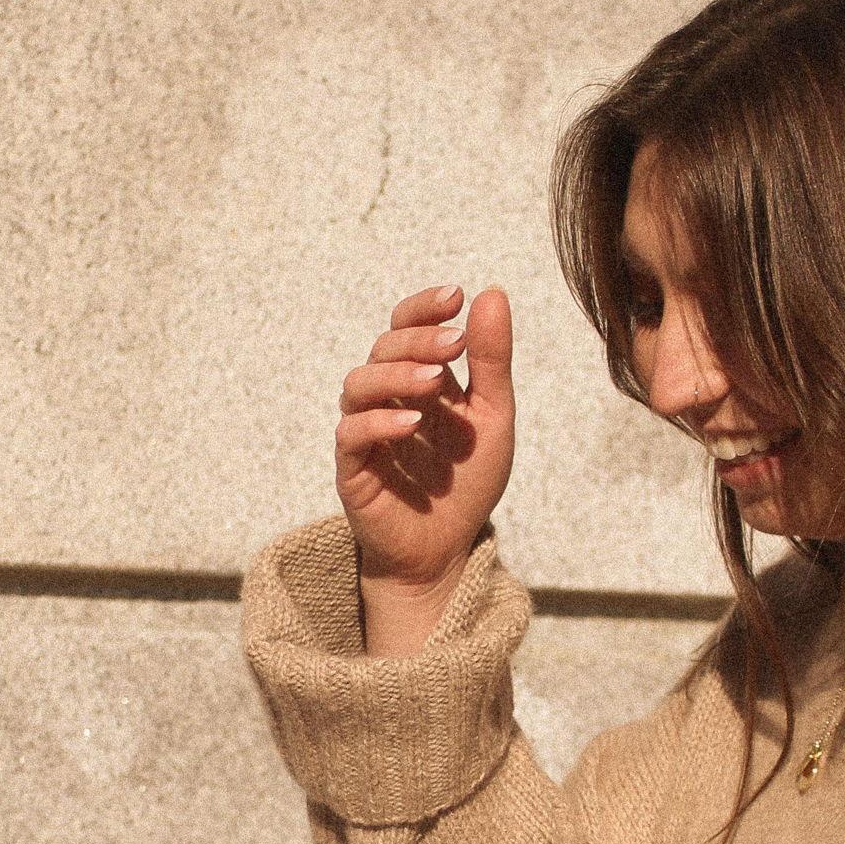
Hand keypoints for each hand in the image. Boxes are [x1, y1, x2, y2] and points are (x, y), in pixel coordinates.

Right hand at [336, 285, 515, 655]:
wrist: (445, 551)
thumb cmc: (465, 485)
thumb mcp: (492, 417)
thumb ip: (491, 361)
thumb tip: (491, 293)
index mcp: (417, 381)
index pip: (405, 327)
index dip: (423, 307)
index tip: (456, 296)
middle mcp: (385, 399)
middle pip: (382, 347)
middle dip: (418, 340)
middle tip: (454, 344)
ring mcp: (365, 432)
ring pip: (358, 384)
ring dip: (397, 374)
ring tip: (435, 380)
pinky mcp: (352, 469)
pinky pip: (352, 434)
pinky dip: (380, 422)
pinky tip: (413, 423)